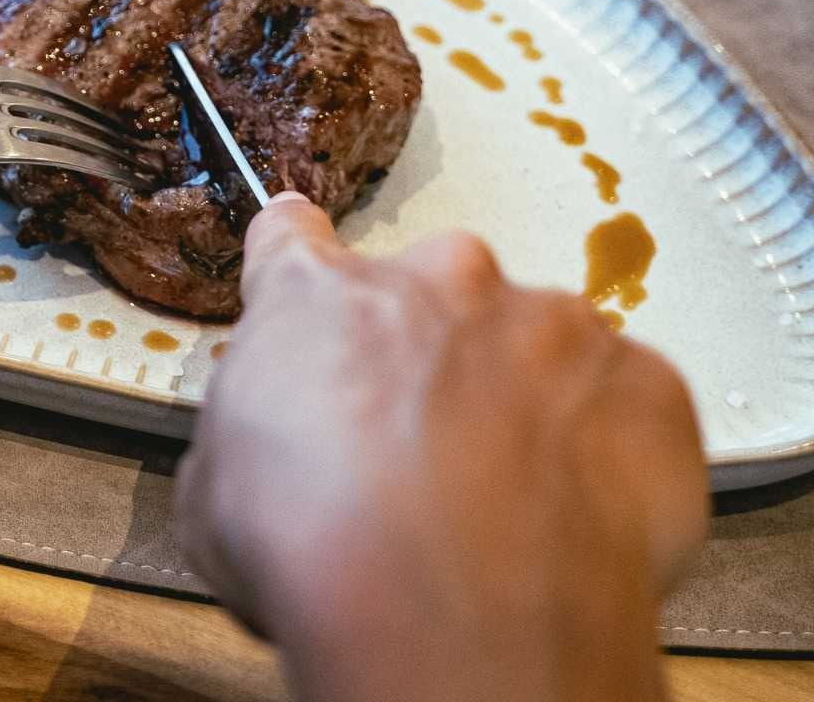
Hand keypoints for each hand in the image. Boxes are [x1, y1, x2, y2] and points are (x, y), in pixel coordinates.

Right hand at [174, 193, 706, 701]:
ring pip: (538, 344)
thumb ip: (247, 435)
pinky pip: (626, 403)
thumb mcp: (211, 495)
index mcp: (320, 296)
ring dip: (519, 400)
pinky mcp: (647, 388)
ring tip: (498, 498)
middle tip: (412, 446)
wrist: (454, 622)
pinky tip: (566, 515)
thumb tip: (260, 457)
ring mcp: (555, 328)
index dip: (296, 262)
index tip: (308, 274)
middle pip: (434, 293)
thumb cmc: (324, 554)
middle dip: (426, 355)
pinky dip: (603, 450)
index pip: (293, 237)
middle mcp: (443, 283)